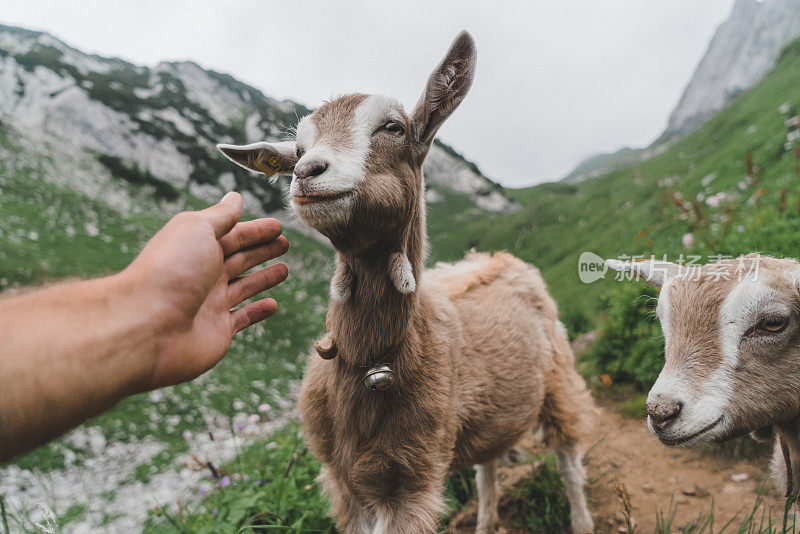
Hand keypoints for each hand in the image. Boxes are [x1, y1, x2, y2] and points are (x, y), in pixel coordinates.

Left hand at [126, 192, 288, 388]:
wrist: (148, 325)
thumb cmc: (170, 271)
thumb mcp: (197, 229)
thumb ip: (220, 215)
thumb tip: (235, 196)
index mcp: (198, 247)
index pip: (233, 234)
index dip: (256, 230)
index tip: (278, 226)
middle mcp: (203, 273)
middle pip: (239, 257)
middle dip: (262, 249)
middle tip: (284, 243)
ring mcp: (210, 303)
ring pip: (244, 286)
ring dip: (264, 278)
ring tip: (284, 270)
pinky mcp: (217, 330)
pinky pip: (242, 318)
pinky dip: (258, 311)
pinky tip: (272, 305)